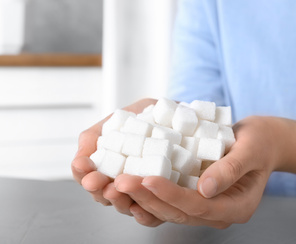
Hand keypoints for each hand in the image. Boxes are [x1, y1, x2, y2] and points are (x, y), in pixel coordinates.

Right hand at [71, 98, 158, 217]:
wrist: (181, 112)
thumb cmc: (147, 116)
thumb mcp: (118, 120)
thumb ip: (94, 136)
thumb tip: (80, 157)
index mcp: (109, 167)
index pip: (88, 176)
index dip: (82, 173)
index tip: (81, 165)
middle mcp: (123, 183)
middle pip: (103, 195)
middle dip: (97, 188)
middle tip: (95, 181)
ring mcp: (143, 193)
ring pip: (125, 206)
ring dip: (117, 200)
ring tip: (115, 188)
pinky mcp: (165, 200)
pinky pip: (153, 217)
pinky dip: (144, 215)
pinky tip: (139, 207)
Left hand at [113, 116, 285, 227]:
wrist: (265, 141)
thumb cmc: (262, 142)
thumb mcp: (251, 150)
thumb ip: (230, 170)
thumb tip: (205, 189)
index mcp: (236, 206)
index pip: (198, 206)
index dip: (171, 194)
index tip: (148, 180)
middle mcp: (219, 212)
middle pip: (179, 212)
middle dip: (147, 198)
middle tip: (121, 182)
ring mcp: (207, 206)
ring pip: (170, 209)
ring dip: (142, 198)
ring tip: (117, 184)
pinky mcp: (195, 195)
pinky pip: (170, 200)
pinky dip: (150, 194)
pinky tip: (130, 186)